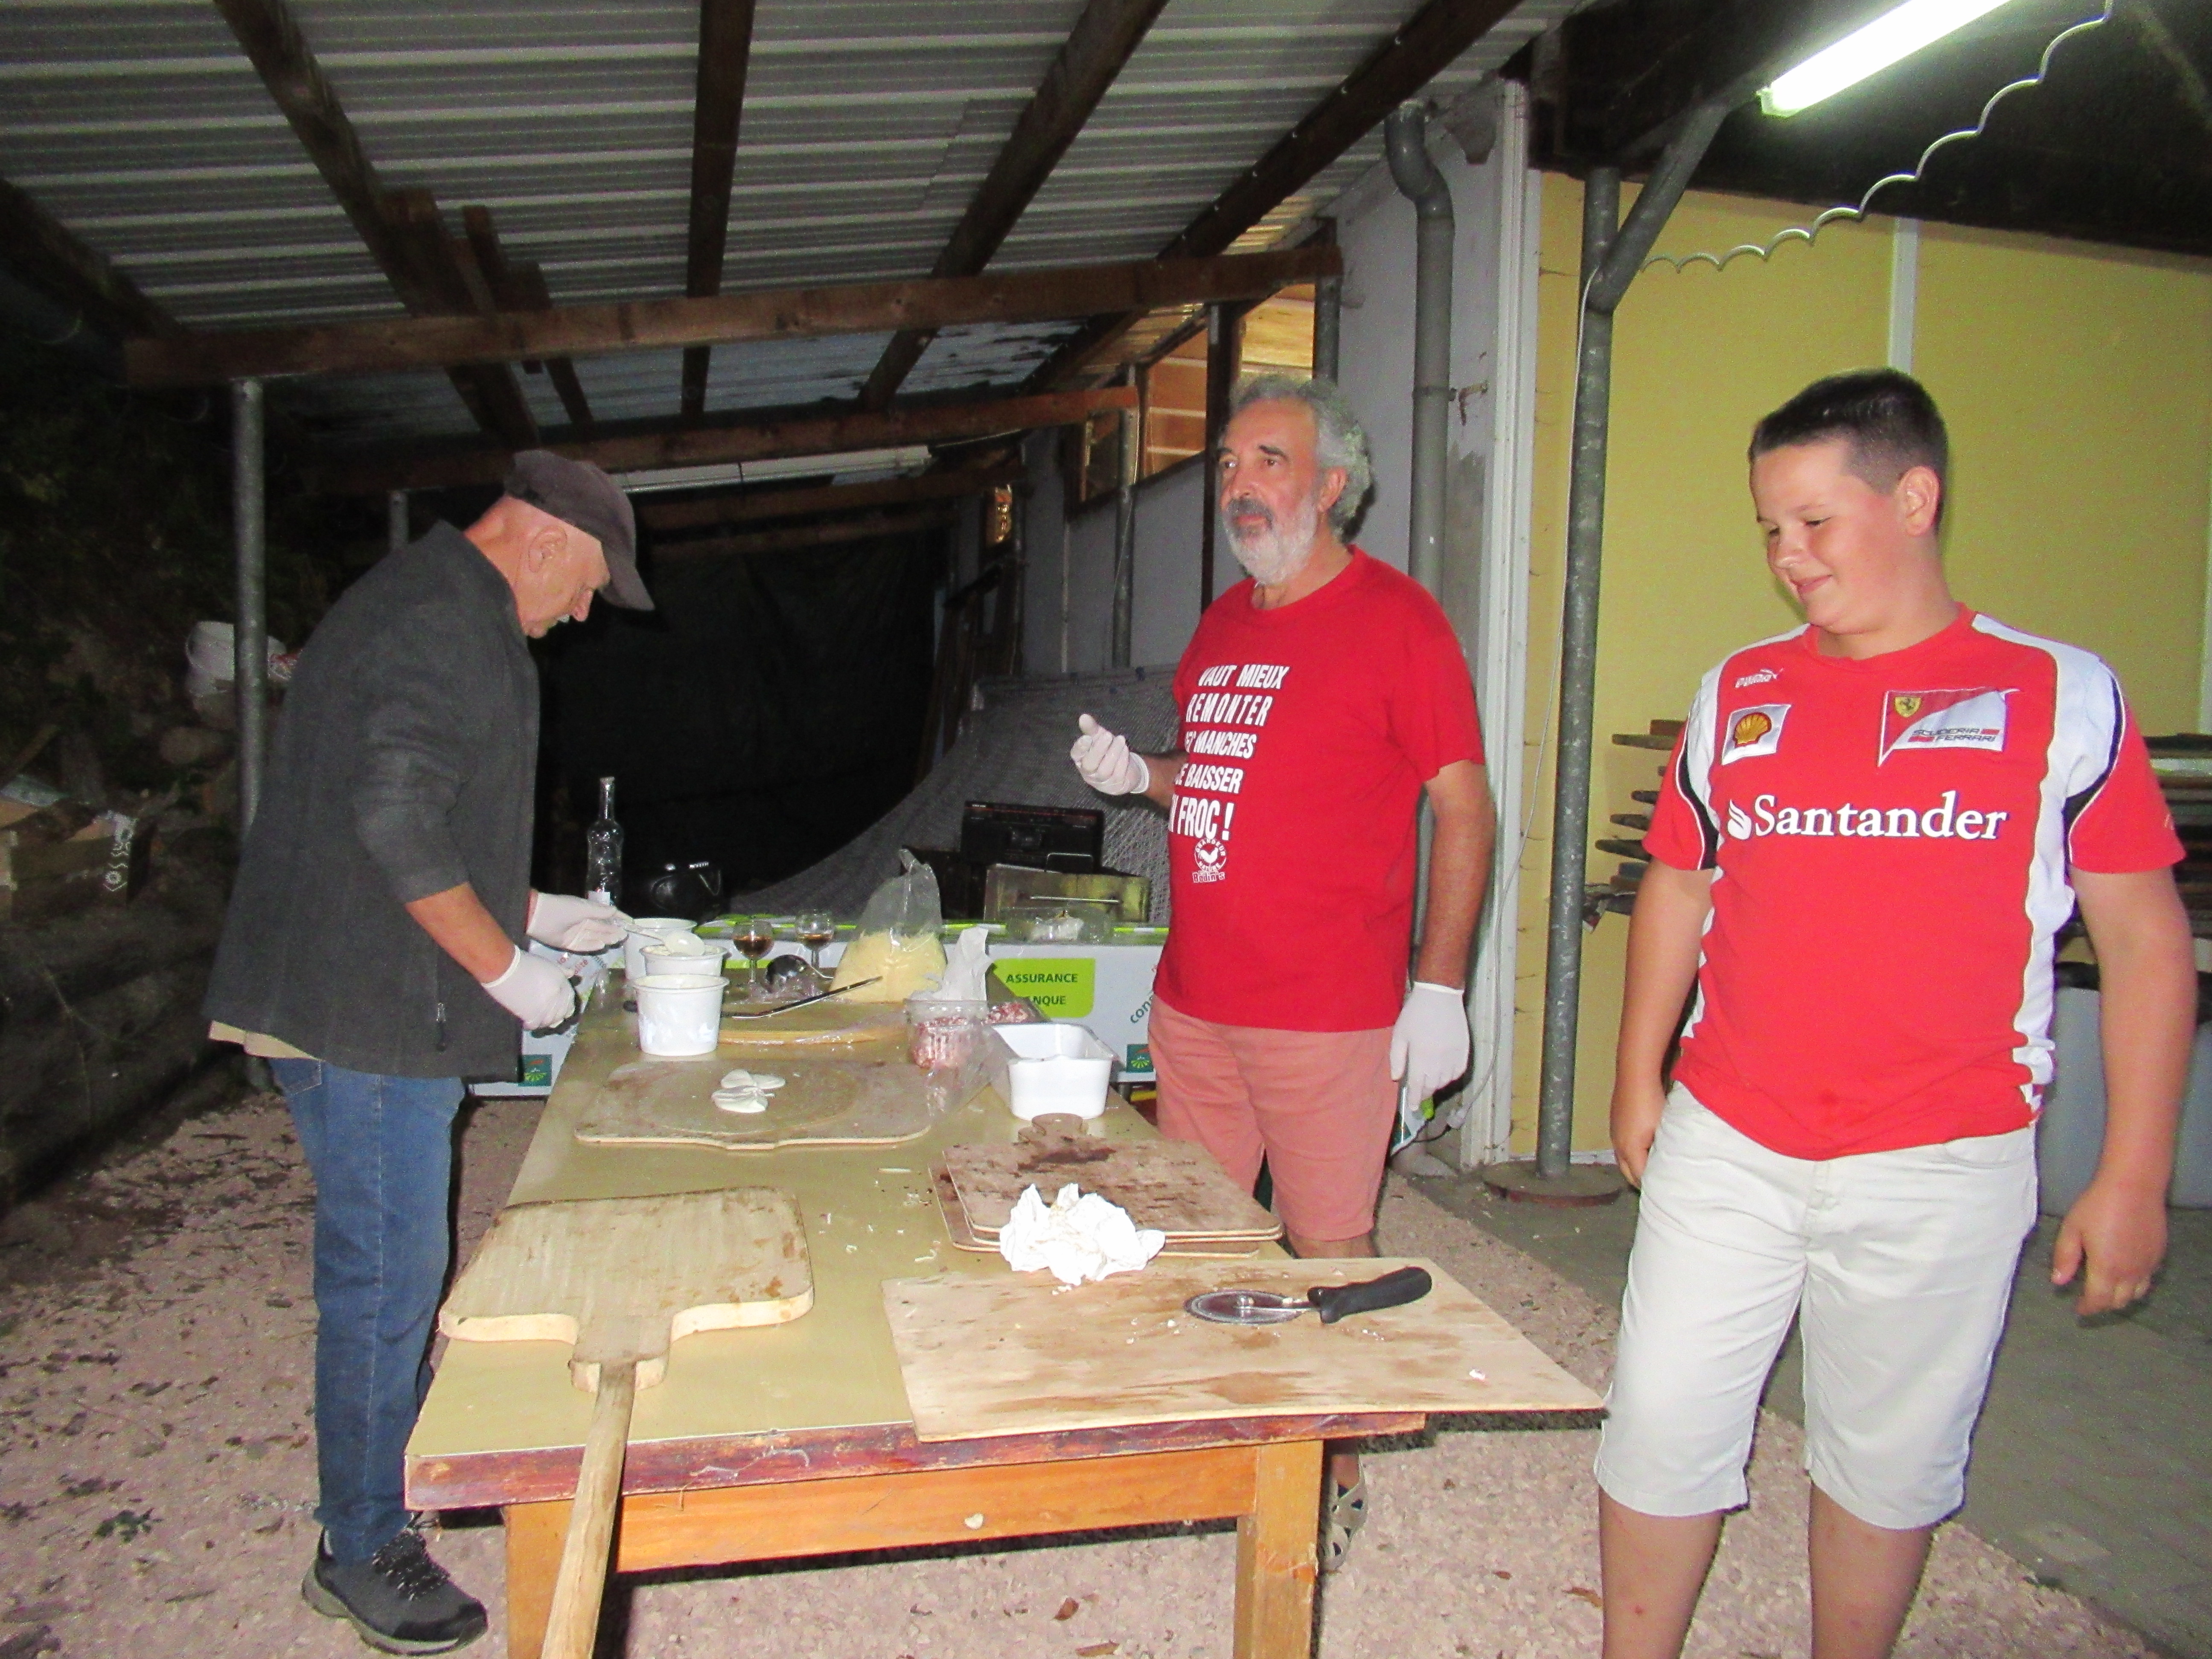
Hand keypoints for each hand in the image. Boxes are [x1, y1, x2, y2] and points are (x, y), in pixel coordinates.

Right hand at [481, 946, 577, 1031]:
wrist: (506, 969)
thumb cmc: (524, 963)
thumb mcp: (547, 964)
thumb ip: (561, 971)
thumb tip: (572, 973)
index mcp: (562, 983)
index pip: (570, 998)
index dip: (566, 1005)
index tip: (562, 1009)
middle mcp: (557, 997)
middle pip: (561, 1012)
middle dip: (556, 1016)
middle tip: (547, 1016)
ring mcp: (545, 1007)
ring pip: (549, 1021)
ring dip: (544, 1022)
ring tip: (536, 1019)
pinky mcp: (532, 1015)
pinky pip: (535, 1025)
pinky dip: (531, 1025)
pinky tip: (525, 1022)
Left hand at [526, 891, 628, 951]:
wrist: (537, 917)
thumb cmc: (561, 908)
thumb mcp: (582, 908)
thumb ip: (599, 912)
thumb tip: (615, 911)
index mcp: (586, 910)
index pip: (605, 914)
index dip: (618, 918)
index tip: (630, 922)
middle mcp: (582, 921)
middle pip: (601, 927)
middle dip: (613, 930)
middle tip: (625, 934)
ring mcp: (575, 933)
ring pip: (594, 936)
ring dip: (606, 937)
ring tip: (617, 939)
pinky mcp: (568, 943)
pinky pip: (584, 945)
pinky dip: (593, 945)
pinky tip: (602, 945)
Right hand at [1071, 713, 1148, 795]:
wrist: (1127, 770)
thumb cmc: (1108, 751)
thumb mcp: (1100, 738)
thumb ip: (1091, 728)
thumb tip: (1083, 716)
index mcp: (1081, 760)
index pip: (1076, 755)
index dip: (1080, 747)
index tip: (1087, 738)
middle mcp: (1089, 773)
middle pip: (1089, 764)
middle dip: (1099, 749)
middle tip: (1108, 735)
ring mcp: (1102, 781)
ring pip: (1105, 770)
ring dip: (1113, 753)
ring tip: (1121, 739)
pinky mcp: (1115, 785)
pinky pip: (1118, 774)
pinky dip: (1122, 760)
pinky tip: (1125, 749)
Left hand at [1389, 982, 1468, 1107]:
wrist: (1440, 996)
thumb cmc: (1415, 1014)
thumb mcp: (1399, 1034)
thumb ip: (1397, 1058)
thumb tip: (1397, 1077)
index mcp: (1421, 1057)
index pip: (1418, 1086)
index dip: (1414, 1099)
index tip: (1412, 1108)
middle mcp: (1439, 1060)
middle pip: (1432, 1085)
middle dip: (1424, 1093)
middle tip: (1419, 1094)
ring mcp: (1453, 1056)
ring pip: (1446, 1081)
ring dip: (1437, 1085)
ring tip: (1429, 1082)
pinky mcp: (1464, 1050)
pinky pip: (1458, 1072)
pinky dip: (1451, 1076)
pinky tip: (1444, 1073)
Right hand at [1610, 1076, 1667, 1186]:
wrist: (1636, 1076)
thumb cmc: (1652, 1104)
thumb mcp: (1661, 1131)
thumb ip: (1662, 1152)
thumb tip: (1666, 1167)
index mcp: (1630, 1150)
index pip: (1639, 1177)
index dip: (1651, 1186)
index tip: (1664, 1193)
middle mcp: (1618, 1145)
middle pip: (1628, 1172)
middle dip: (1640, 1181)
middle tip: (1657, 1187)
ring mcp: (1614, 1134)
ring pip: (1623, 1160)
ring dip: (1634, 1167)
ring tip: (1650, 1170)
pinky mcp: (1615, 1124)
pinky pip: (1621, 1147)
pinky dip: (1631, 1154)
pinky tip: (1641, 1149)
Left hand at [2052, 1172, 2166, 1314]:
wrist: (2133, 1186)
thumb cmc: (2098, 1205)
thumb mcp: (2072, 1229)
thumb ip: (2065, 1258)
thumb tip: (2059, 1282)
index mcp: (2106, 1269)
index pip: (2098, 1301)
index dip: (2087, 1309)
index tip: (2079, 1310)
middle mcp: (2130, 1272)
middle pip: (2119, 1302)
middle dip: (2103, 1305)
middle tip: (2091, 1300)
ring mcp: (2147, 1265)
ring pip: (2137, 1294)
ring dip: (2122, 1297)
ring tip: (2108, 1291)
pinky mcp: (2158, 1255)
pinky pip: (2148, 1279)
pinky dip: (2136, 1284)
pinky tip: (2125, 1273)